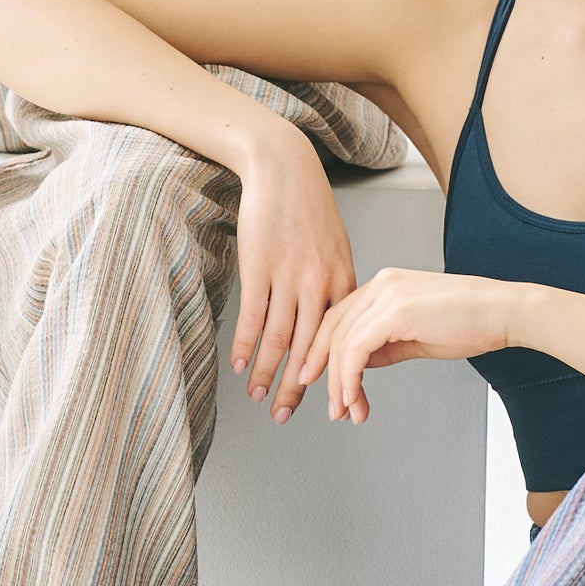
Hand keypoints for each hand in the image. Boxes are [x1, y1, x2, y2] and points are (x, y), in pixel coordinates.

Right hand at [229, 132, 358, 420]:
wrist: (284, 168)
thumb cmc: (309, 207)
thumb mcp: (335, 246)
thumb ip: (336, 284)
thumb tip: (336, 320)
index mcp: (343, 280)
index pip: (344, 340)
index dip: (342, 377)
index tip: (341, 406)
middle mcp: (320, 284)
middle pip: (312, 350)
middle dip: (300, 389)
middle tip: (289, 417)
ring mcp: (289, 277)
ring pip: (281, 340)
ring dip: (267, 374)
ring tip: (258, 398)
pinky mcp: (259, 268)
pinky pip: (254, 318)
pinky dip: (246, 347)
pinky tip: (240, 365)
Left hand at [299, 269, 520, 423]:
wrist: (505, 313)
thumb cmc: (472, 322)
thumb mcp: (416, 336)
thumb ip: (383, 345)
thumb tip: (358, 365)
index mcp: (385, 285)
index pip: (339, 318)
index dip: (325, 353)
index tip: (323, 382)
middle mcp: (381, 284)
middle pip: (332, 329)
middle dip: (326, 373)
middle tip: (331, 406)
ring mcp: (386, 294)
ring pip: (341, 343)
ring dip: (339, 384)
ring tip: (346, 410)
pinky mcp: (395, 311)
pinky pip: (356, 349)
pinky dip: (349, 378)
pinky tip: (354, 397)